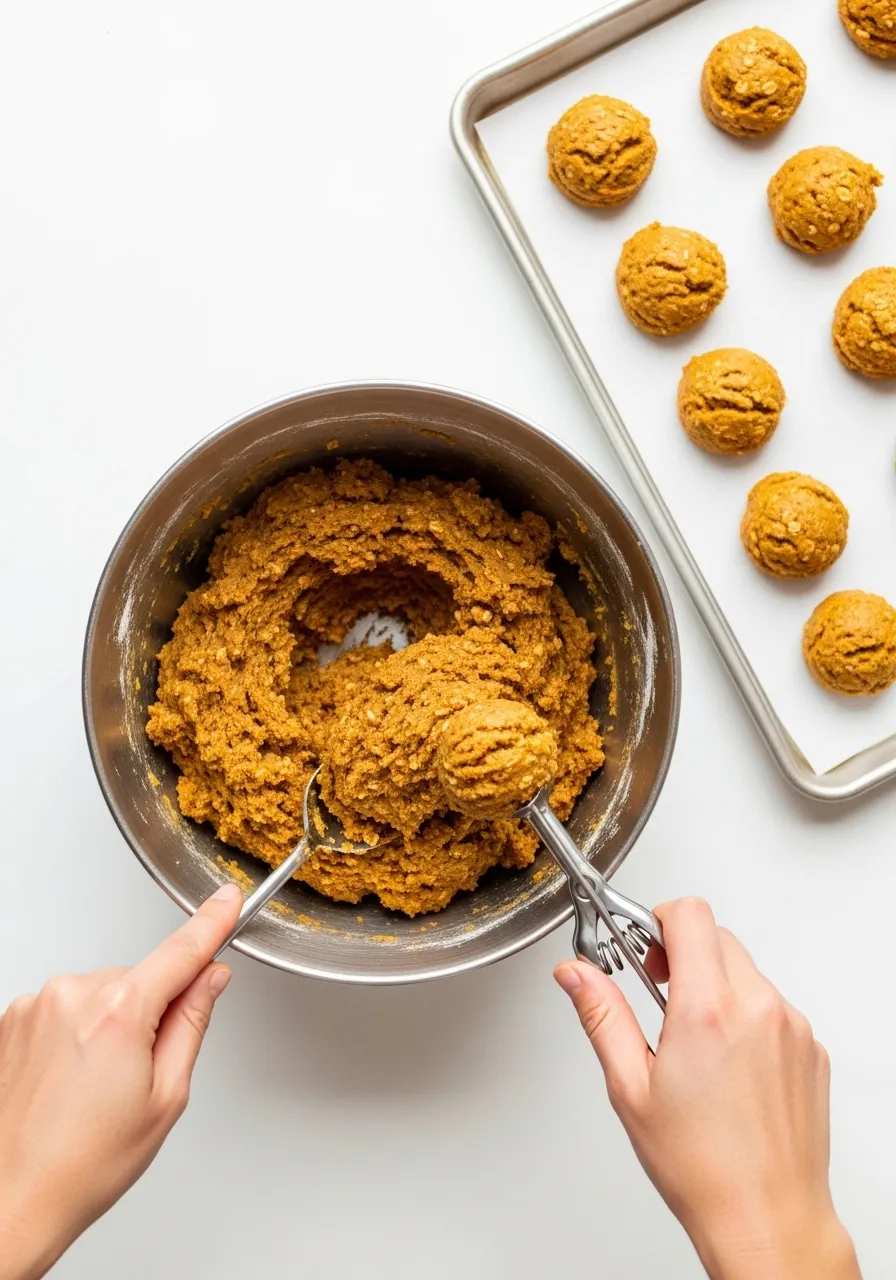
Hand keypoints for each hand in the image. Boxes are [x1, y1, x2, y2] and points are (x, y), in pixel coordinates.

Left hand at [0, 883, 242, 1279]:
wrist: (11, 1199)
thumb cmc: (82, 1164)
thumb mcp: (165, 1098)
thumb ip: (191, 1025)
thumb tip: (208, 981)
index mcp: (117, 1013)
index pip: (180, 952)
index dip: (212, 924)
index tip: (228, 899)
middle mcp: (71, 996)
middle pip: (139, 980)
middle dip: (150, 1014)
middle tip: (137, 1077)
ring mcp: (36, 1005)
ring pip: (101, 995)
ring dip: (109, 1026)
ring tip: (93, 1089)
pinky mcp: (13, 1018)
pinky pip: (66, 1008)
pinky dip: (76, 1034)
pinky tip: (68, 1082)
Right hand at [555, 898, 859, 1279]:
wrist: (767, 1217)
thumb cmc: (701, 1166)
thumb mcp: (630, 1087)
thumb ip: (602, 1015)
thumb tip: (575, 973)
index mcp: (707, 1010)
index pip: (688, 914)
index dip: (658, 921)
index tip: (642, 949)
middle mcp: (757, 1008)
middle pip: (716, 936)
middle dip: (683, 954)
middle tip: (660, 994)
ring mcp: (792, 1027)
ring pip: (746, 971)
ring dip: (716, 986)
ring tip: (694, 1043)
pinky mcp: (811, 1048)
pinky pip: (774, 1006)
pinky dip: (748, 1017)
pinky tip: (729, 1067)